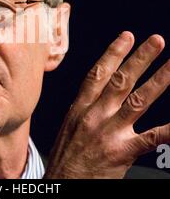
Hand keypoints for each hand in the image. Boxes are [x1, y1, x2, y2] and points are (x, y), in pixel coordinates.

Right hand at [44, 31, 169, 178]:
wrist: (61, 183)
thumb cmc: (65, 156)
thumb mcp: (70, 126)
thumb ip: (85, 108)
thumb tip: (99, 93)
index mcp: (80, 107)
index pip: (98, 73)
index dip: (113, 53)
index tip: (126, 36)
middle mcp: (94, 114)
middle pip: (120, 81)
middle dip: (139, 59)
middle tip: (156, 41)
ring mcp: (108, 132)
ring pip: (138, 100)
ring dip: (159, 81)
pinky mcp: (121, 152)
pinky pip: (151, 137)